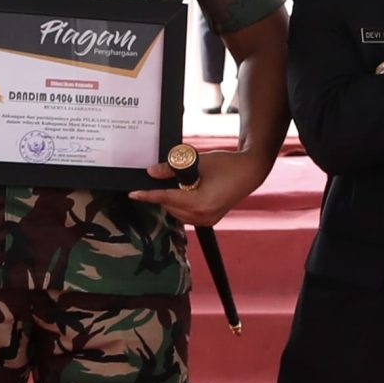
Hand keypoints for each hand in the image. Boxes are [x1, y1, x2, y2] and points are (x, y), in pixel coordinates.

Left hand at [130, 147, 266, 227]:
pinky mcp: (210, 219)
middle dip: (162, 194)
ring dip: (172, 199)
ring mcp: (207, 220)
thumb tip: (152, 172)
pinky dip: (181, 204)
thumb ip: (172, 168)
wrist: (250, 172)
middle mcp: (203, 216)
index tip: (133, 193)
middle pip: (170, 207)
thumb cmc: (227, 165)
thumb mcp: (198, 162)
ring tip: (179, 182)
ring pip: (177, 212)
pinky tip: (186, 190)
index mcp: (200, 203)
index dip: (148, 195)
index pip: (166, 198)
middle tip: (160, 178)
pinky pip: (187, 214)